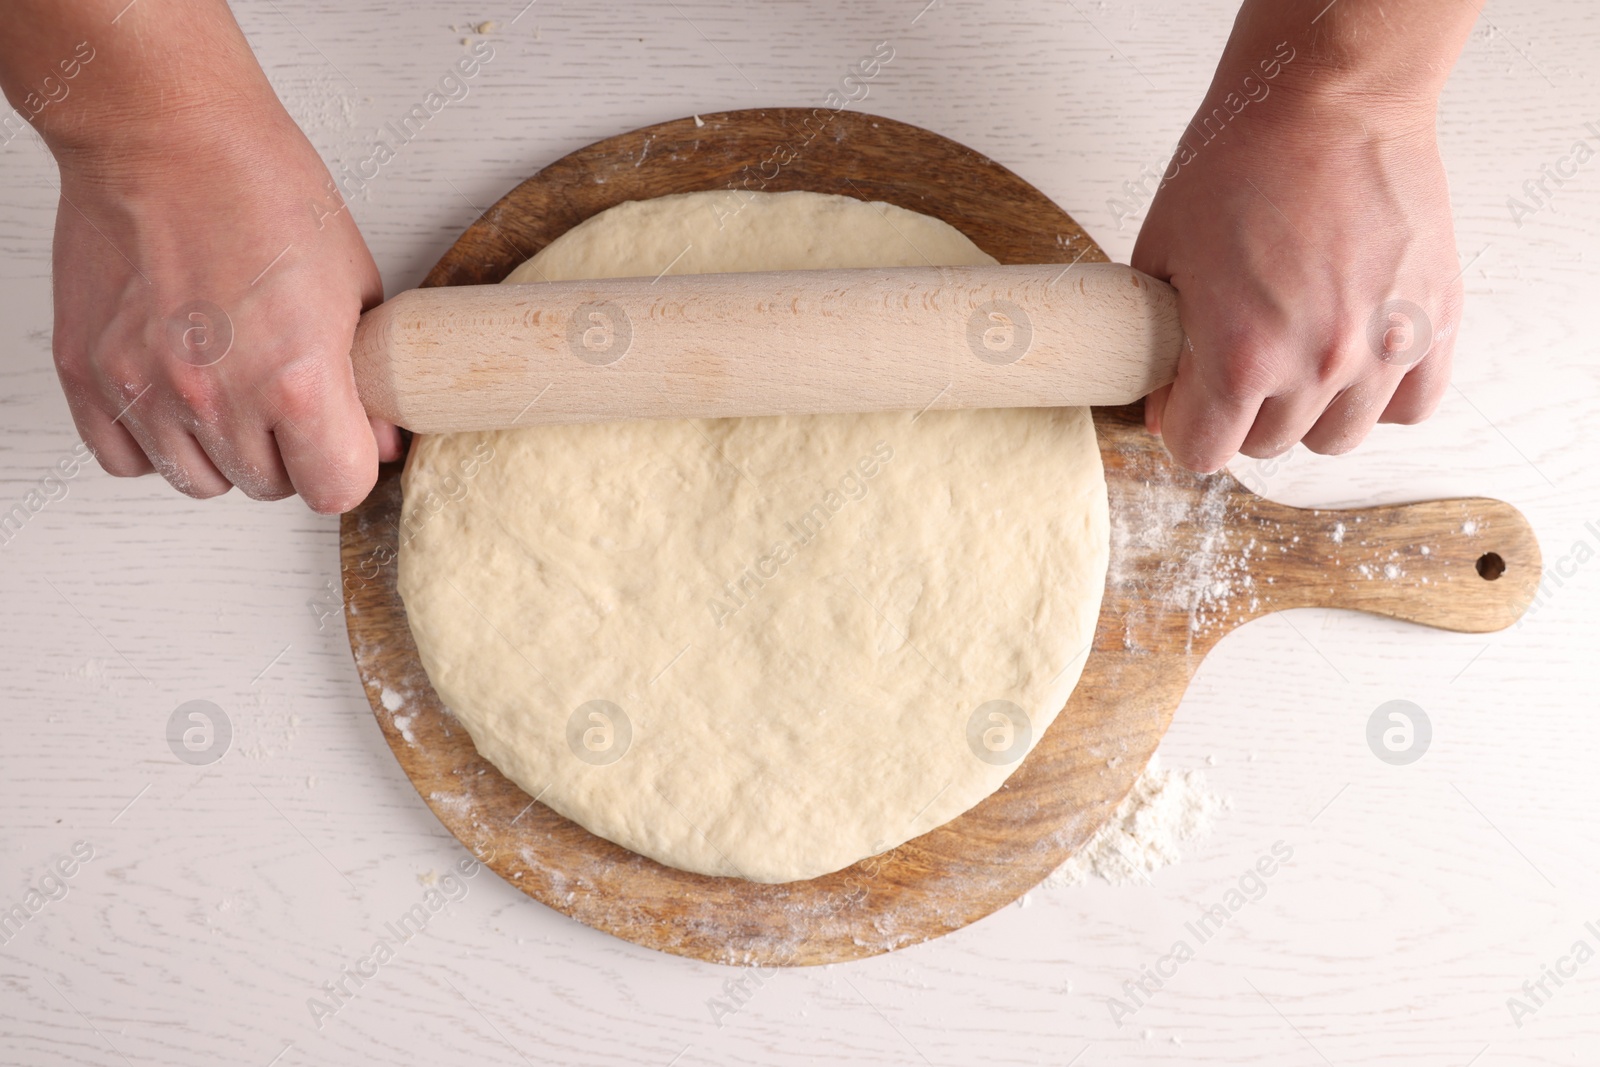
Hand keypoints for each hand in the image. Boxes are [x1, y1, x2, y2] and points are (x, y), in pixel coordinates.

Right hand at [50, 99, 398, 511]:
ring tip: (234, 389)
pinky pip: (125, 458)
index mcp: (294, 379)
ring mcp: (144, 389)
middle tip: (289, 398)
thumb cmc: (260, 187)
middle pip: (269, 486)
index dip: (347, 466)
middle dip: (290, 451)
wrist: (166, 132)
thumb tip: (379, 436)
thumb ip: (367, 376)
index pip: (336, 490)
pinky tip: (179, 397)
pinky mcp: (89, 374)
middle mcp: (215, 395)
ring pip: (199, 480)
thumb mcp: (353, 286)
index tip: (345, 443)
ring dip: (224, 450)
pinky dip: (155, 442)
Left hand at [1132, 85, 1461, 472]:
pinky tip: (1355, 358)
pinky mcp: (1434, 322)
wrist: (1328, 98)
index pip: (1203, 452)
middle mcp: (1317, 363)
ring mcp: (1383, 348)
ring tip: (1296, 356)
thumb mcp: (1162, 254)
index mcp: (1241, 355)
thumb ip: (1158, 342)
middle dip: (1239, 412)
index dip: (1183, 425)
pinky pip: (1412, 406)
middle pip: (1267, 445)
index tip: (1184, 399)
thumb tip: (1164, 406)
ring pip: (1337, 437)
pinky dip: (1382, 396)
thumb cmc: (1240, 161)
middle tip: (1236, 359)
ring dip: (1309, 411)